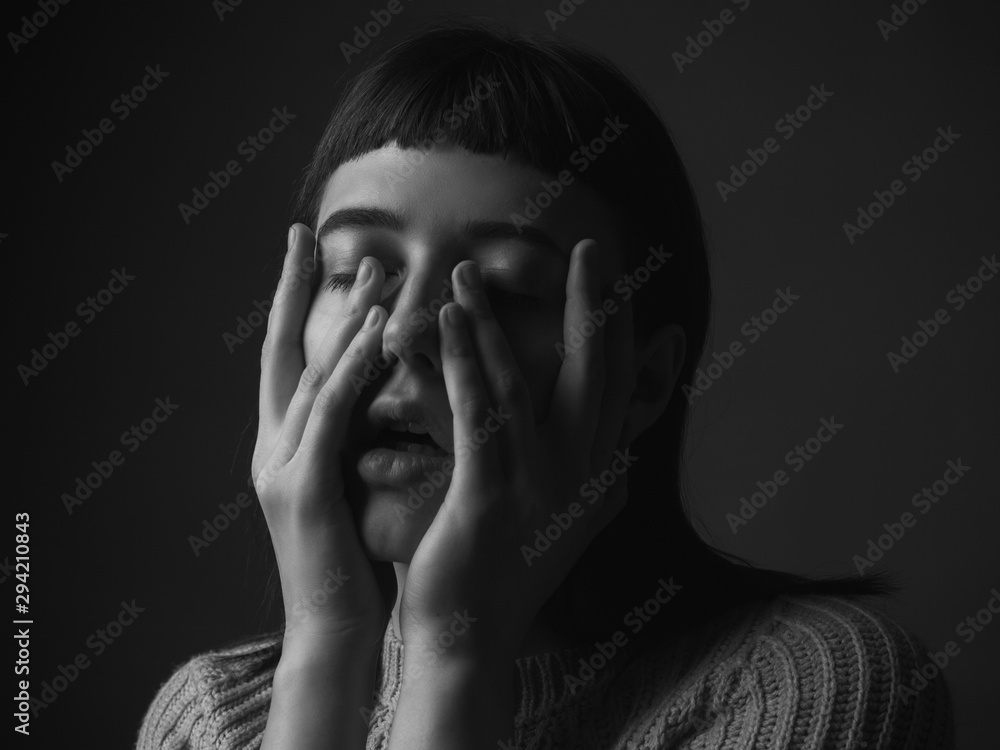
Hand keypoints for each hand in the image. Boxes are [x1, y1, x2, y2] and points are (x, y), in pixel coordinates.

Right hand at [253, 223, 394, 653]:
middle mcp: (272, 448)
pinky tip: (372, 334)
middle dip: (294, 290)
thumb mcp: (350, 487)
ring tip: (369, 270)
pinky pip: (328, 419)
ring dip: (338, 320)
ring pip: (308, 378)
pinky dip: (349, 371)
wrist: (334, 634)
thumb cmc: (352, 562)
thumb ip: (352, 439)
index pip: (290, 361)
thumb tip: (381, 393)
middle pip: (282, 353)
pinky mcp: (303, 492)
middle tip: (310, 233)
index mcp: (286, 446)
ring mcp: (280, 468)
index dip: (293, 305)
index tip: (307, 253)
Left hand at [397, 239, 635, 662]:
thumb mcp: (565, 524)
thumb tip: (627, 457)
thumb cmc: (505, 576)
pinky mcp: (492, 498)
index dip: (621, 329)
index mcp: (600, 479)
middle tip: (588, 247)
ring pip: (525, 384)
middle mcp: (584, 479)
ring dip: (495, 322)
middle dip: (593, 305)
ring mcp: (542, 489)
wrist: (470, 642)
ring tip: (470, 272)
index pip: (619, 388)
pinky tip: (447, 320)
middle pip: (596, 374)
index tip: (617, 279)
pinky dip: (465, 360)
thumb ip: (594, 483)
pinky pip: (481, 414)